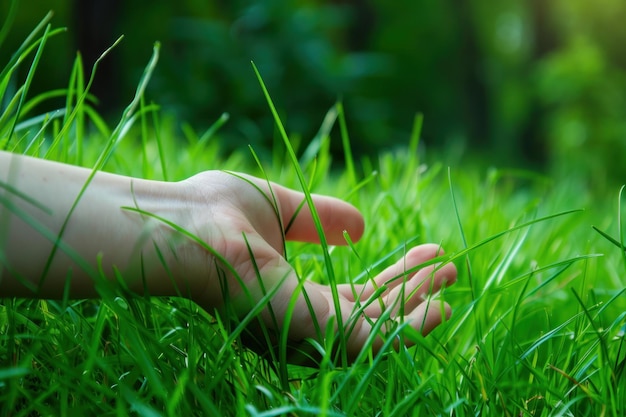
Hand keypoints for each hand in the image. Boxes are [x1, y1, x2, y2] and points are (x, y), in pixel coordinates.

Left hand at [172, 171, 456, 359]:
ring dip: (417, 306)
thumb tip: (362, 228)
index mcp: (294, 293)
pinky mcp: (309, 330)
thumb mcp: (285, 209)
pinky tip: (437, 307)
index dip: (394, 279)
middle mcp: (302, 319)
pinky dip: (407, 329)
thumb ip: (323, 219)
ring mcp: (305, 328)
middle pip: (372, 314)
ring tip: (451, 274)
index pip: (356, 296)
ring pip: (377, 330)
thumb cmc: (220, 211)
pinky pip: (371, 341)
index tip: (426, 254)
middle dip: (412, 293)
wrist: (187, 223)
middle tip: (449, 266)